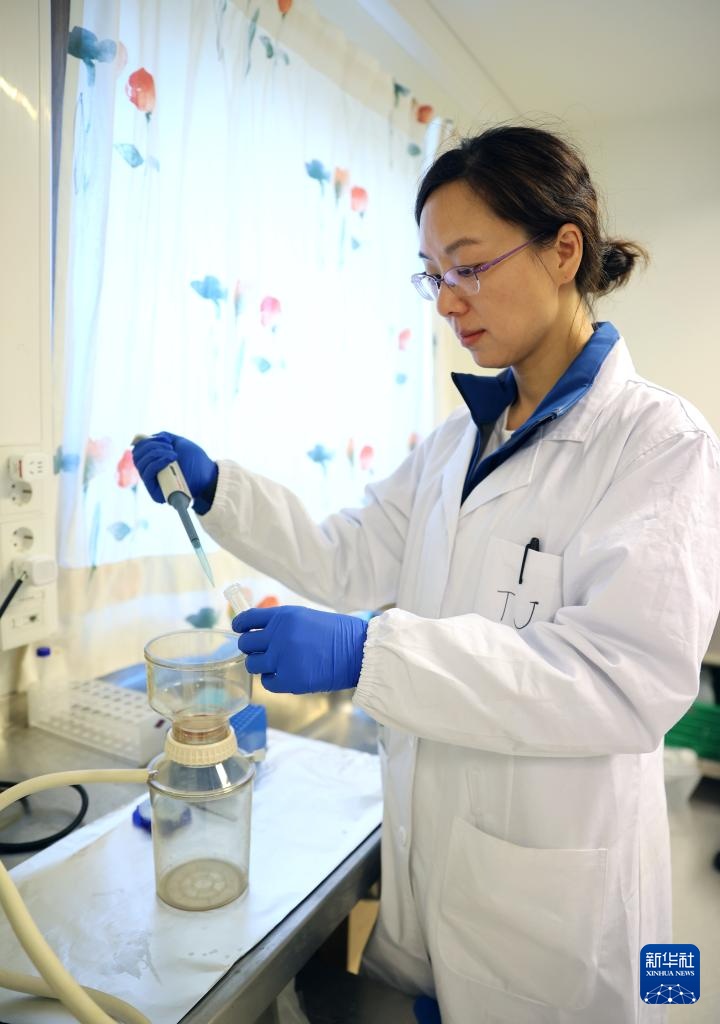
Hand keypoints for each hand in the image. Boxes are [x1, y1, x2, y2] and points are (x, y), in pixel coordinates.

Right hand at [132, 432, 217, 512]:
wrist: (208, 475)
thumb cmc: (195, 460)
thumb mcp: (177, 442)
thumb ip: (159, 438)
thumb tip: (136, 437)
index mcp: (153, 460)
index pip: (138, 449)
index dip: (147, 441)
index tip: (164, 440)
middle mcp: (150, 471)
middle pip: (137, 455)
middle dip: (152, 446)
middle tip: (170, 447)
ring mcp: (152, 482)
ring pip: (140, 463)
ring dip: (156, 453)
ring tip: (174, 454)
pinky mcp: (155, 492)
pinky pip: (147, 474)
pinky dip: (157, 462)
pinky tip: (170, 459)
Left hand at [233, 605, 367, 694]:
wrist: (360, 651)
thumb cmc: (339, 633)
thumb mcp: (307, 618)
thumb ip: (283, 624)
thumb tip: (261, 633)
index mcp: (283, 616)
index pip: (247, 619)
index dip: (240, 626)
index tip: (241, 630)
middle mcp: (278, 635)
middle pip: (246, 644)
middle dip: (252, 648)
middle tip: (263, 652)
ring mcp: (282, 658)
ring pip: (253, 665)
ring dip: (262, 665)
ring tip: (278, 665)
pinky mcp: (289, 680)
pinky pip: (267, 682)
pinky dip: (274, 681)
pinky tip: (287, 676)